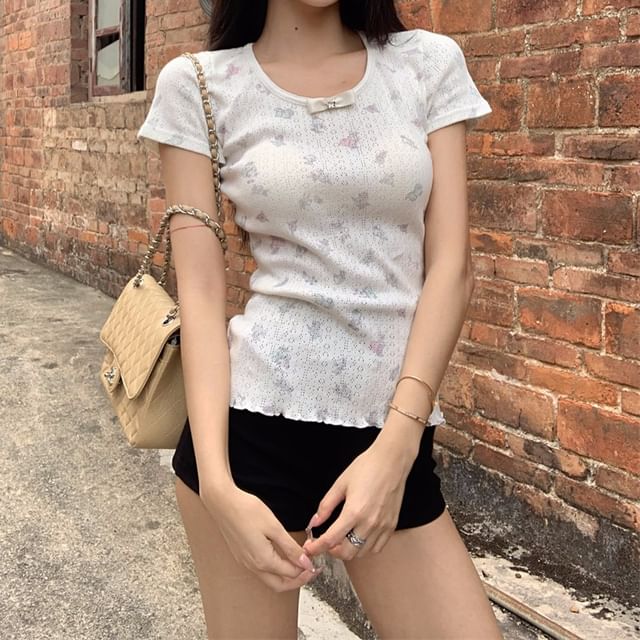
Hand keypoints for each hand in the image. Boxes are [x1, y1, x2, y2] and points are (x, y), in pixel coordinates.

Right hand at [200, 482, 320, 591]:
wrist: (222, 502)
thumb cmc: (246, 510)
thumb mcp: (274, 527)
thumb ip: (290, 547)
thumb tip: (304, 562)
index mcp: (263, 560)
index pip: (291, 574)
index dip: (306, 568)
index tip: (315, 560)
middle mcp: (253, 566)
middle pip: (280, 584)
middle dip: (298, 580)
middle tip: (310, 569)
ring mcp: (245, 562)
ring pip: (270, 579)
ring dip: (286, 574)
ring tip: (299, 562)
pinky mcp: (241, 555)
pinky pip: (261, 570)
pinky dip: (275, 568)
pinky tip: (282, 556)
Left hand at [301, 431, 418, 560]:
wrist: (392, 461)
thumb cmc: (366, 467)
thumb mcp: (340, 484)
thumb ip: (326, 505)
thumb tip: (315, 522)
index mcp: (353, 512)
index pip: (330, 540)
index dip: (316, 548)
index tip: (309, 549)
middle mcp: (369, 523)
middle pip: (347, 553)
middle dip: (332, 551)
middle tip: (325, 542)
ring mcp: (382, 526)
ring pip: (362, 553)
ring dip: (348, 550)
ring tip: (342, 539)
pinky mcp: (391, 526)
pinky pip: (377, 547)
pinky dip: (365, 548)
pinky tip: (359, 537)